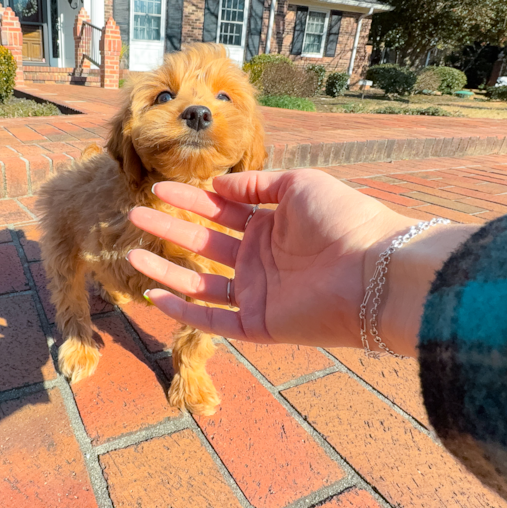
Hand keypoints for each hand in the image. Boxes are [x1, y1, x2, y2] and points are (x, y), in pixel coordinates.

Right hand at [127, 169, 471, 355]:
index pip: (221, 210)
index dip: (189, 198)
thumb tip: (218, 186)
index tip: (158, 188)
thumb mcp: (298, 185)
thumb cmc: (344, 219)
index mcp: (272, 225)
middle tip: (135, 215)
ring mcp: (258, 292)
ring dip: (166, 269)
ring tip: (131, 255)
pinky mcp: (259, 323)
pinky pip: (213, 320)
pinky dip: (183, 311)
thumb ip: (256, 184)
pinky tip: (154, 295)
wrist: (375, 270)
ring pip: (200, 282)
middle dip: (170, 229)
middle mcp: (261, 259)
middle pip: (204, 243)